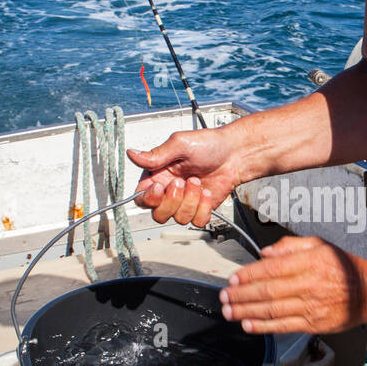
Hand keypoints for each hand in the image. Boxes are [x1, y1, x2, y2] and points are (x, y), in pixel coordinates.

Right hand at [127, 127, 241, 227]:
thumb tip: (132, 154)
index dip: (149, 198)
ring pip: (179, 218)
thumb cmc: (209, 144)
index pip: (141, 197)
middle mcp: (170, 191)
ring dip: (191, 200)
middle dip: (172, 201)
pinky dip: (203, 208)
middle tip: (182, 181)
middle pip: (158, 214)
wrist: (234, 153)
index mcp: (158, 175)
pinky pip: (197, 221)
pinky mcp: (200, 209)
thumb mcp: (179, 144)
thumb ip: (156, 154)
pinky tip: (207, 192)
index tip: (161, 186)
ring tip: (198, 181)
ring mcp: (185, 202)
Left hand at [218, 235, 366, 333]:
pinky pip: (284, 326)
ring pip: (272, 310)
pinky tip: (248, 324)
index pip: (271, 269)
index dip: (248, 275)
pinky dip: (264, 326)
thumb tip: (265, 253)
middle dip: (241, 295)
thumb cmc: (344, 266)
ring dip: (246, 311)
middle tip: (223, 296)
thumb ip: (291, 246)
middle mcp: (309, 284)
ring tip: (228, 311)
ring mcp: (311, 306)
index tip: (232, 278)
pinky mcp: (314, 324)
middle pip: (267, 291)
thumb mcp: (320, 245)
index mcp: (309, 262)